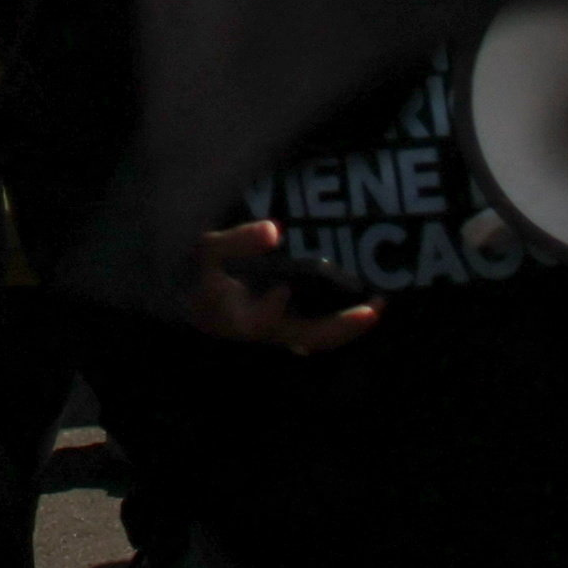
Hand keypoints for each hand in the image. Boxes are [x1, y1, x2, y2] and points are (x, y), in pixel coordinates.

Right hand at [181, 218, 383, 352]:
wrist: (189, 295)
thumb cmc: (195, 271)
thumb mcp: (205, 251)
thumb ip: (236, 242)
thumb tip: (274, 231)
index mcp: (236, 317)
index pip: (256, 321)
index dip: (270, 309)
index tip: (282, 289)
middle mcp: (262, 330)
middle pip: (306, 337)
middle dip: (341, 326)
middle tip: (374, 308)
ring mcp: (277, 330)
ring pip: (317, 337)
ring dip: (347, 324)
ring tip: (377, 303)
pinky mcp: (285, 324)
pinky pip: (318, 328)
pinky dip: (339, 318)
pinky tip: (360, 302)